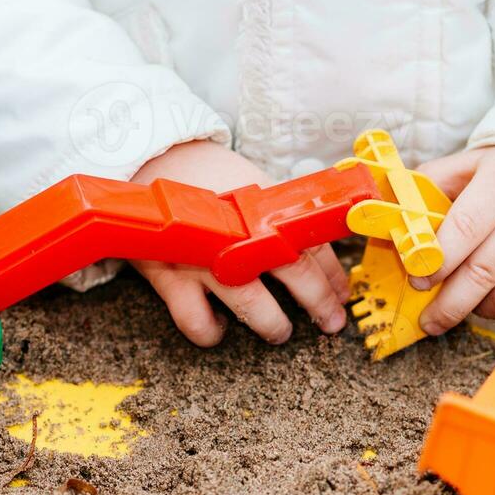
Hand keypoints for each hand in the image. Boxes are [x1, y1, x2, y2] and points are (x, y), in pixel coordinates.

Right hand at [130, 141, 350, 346]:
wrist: (153, 162)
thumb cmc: (211, 181)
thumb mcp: (253, 189)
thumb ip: (281, 217)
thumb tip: (319, 250)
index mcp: (264, 209)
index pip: (314, 244)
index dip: (333, 275)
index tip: (342, 295)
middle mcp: (240, 234)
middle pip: (295, 272)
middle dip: (319, 302)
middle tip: (331, 323)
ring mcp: (206, 258)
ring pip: (251, 305)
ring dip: (273, 324)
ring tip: (280, 332)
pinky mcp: (171, 278)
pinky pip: (196, 320)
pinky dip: (211, 332)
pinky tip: (220, 327)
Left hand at [410, 146, 494, 334]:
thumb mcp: (474, 163)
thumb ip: (432, 183)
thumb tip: (392, 211)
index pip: (465, 227)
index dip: (438, 259)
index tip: (416, 279)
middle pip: (482, 272)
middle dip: (448, 303)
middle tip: (426, 318)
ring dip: (473, 310)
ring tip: (454, 308)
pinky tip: (485, 300)